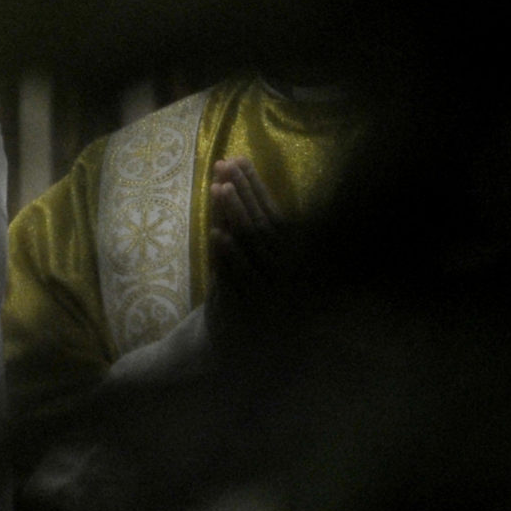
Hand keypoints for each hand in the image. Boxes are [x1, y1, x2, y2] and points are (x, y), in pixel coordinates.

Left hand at [208, 157, 287, 343]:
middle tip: (225, 163)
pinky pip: (239, 277)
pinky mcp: (251, 308)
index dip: (256, 186)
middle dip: (243, 192)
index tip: (238, 158)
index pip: (275, 214)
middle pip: (264, 225)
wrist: (240, 352)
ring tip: (221, 188)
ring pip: (253, 248)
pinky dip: (229, 254)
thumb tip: (236, 186)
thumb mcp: (257, 265)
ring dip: (237, 216)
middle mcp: (289, 274)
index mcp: (294, 260)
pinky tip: (216, 233)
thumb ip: (255, 233)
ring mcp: (272, 291)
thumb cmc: (247, 300)